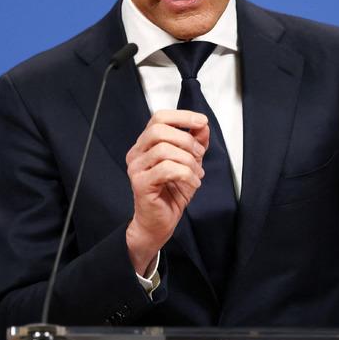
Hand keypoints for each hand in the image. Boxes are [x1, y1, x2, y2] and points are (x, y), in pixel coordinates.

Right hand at [124, 109, 208, 273]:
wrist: (158, 223)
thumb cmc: (170, 193)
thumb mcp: (189, 162)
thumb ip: (195, 142)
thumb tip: (202, 125)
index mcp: (145, 144)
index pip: (159, 118)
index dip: (182, 116)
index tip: (201, 121)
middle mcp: (136, 153)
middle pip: (159, 130)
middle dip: (186, 140)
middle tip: (198, 155)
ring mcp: (136, 169)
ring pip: (164, 150)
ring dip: (188, 161)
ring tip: (196, 173)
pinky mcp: (141, 184)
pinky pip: (167, 169)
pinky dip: (186, 174)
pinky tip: (192, 183)